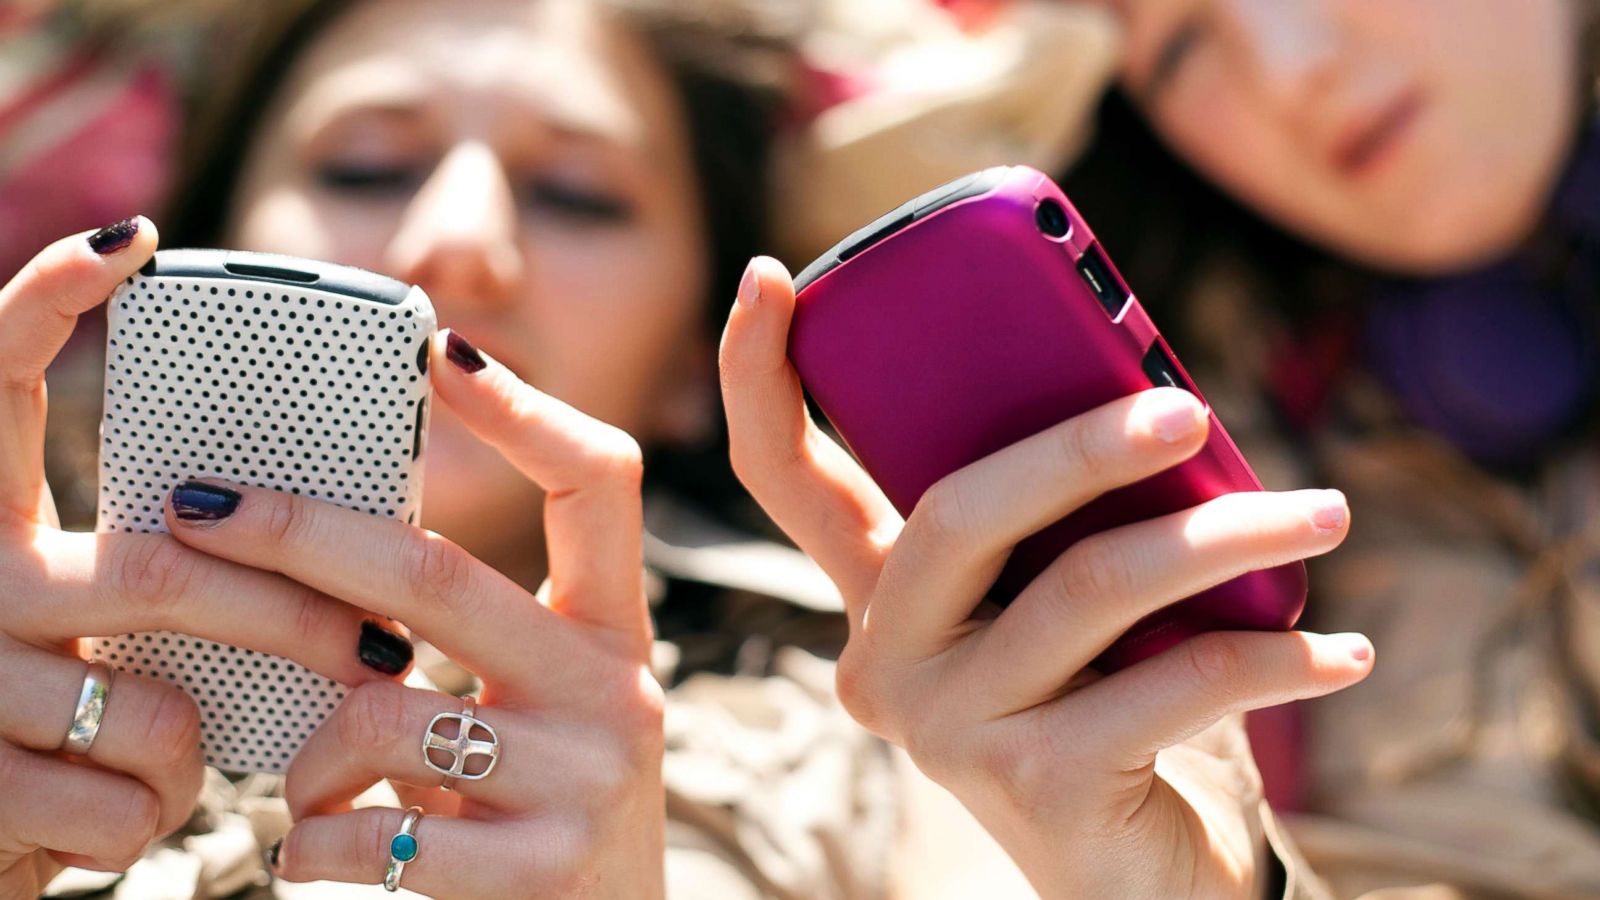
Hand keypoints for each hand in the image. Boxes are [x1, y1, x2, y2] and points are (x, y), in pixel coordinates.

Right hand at [0, 221, 412, 896]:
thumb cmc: (39, 712)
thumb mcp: (75, 623)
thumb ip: (146, 568)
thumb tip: (319, 529)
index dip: (49, 297)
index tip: (137, 241)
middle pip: (160, 570)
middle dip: (290, 613)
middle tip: (379, 639)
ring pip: (152, 706)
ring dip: (201, 745)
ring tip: (188, 751)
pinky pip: (128, 799)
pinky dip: (159, 812)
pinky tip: (121, 808)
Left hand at [163, 330, 662, 897]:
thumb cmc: (546, 823)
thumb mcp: (537, 718)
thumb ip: (468, 648)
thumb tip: (321, 566)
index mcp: (612, 634)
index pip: (598, 483)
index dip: (525, 408)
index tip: (441, 345)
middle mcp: (614, 689)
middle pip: (439, 574)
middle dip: (297, 534)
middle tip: (199, 510)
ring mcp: (585, 778)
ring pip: (380, 713)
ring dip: (302, 753)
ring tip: (299, 790)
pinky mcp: (543, 869)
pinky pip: (368, 832)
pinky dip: (306, 842)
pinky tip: (317, 851)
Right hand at [717, 257, 1373, 898]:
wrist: (1130, 866)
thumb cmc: (1102, 695)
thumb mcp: (1063, 589)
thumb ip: (1062, 510)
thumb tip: (1156, 401)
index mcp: (879, 591)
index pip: (785, 478)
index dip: (757, 377)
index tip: (761, 276)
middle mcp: (885, 660)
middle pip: (956, 512)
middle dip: (1079, 446)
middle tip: (1189, 409)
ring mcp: (948, 728)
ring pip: (1088, 587)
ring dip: (1227, 540)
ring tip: (1326, 515)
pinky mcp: (1035, 785)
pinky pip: (1175, 685)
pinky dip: (1273, 657)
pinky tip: (1339, 651)